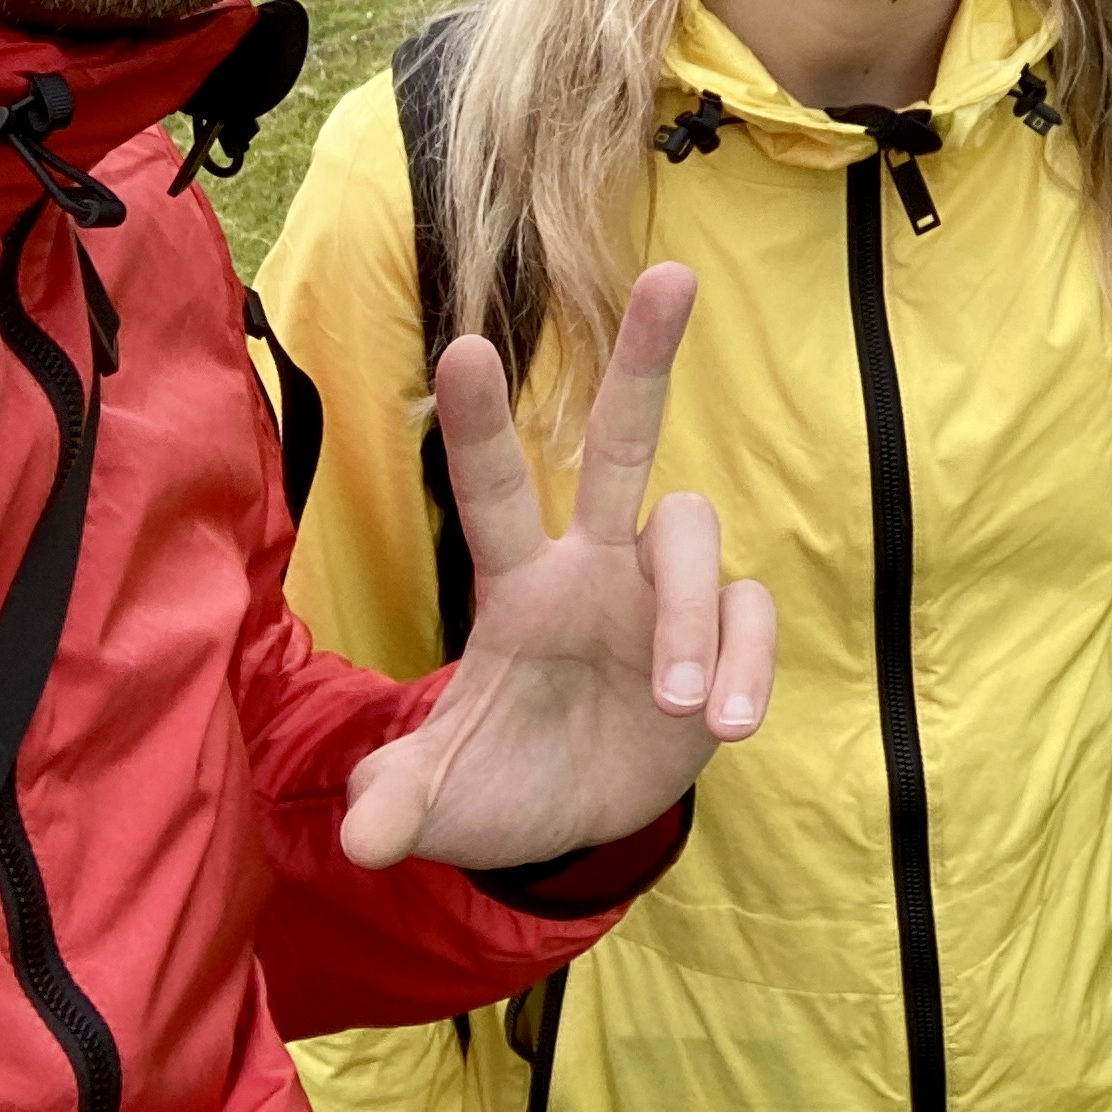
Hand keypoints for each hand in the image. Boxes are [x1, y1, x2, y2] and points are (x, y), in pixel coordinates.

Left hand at [340, 266, 777, 871]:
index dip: (480, 426)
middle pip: (625, 438)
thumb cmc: (504, 780)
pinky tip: (729, 723)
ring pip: (692, 532)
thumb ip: (404, 804)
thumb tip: (361, 838)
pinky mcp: (726, 635)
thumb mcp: (446, 798)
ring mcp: (665, 594)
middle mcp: (598, 561)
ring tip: (676, 703)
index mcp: (521, 583)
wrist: (584, 821)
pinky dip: (747, 660)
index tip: (465, 349)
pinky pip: (751, 613)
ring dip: (686, 615)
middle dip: (647, 356)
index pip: (493, 492)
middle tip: (673, 274)